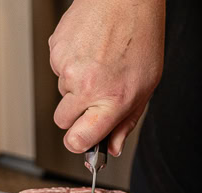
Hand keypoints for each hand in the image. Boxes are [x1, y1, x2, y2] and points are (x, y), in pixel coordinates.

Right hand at [49, 0, 164, 155]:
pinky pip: (57, 69)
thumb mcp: (146, 86)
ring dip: (75, 85)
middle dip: (75, 115)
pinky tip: (88, 50)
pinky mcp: (55, 51)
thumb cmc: (140, 37)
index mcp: (111, 100)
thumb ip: (126, 122)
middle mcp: (87, 86)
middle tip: (93, 97)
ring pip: (61, 93)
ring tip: (97, 63)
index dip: (78, 144)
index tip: (82, 141)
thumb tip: (112, 148)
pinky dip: (70, 63)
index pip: (78, 141)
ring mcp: (67, 68)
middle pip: (62, 121)